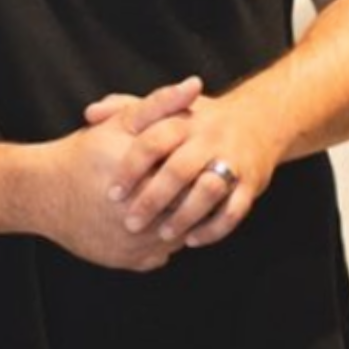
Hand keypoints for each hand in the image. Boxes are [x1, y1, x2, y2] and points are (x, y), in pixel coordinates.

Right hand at [28, 77, 204, 271]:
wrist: (42, 194)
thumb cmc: (83, 154)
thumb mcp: (120, 124)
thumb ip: (160, 104)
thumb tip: (195, 84)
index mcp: (142, 181)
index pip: (193, 178)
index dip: (202, 167)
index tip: (202, 157)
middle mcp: (138, 219)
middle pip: (188, 210)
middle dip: (196, 196)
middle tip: (197, 180)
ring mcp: (134, 245)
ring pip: (179, 236)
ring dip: (186, 221)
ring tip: (183, 200)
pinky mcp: (128, 262)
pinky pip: (162, 254)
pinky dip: (166, 240)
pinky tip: (162, 221)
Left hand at [85, 84, 280, 248]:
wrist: (260, 120)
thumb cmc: (200, 119)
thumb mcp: (166, 108)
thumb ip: (126, 108)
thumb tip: (89, 113)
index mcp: (184, 120)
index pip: (153, 141)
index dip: (131, 168)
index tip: (113, 193)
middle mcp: (209, 138)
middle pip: (179, 169)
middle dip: (153, 199)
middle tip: (130, 223)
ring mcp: (233, 160)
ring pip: (209, 190)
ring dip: (184, 216)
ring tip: (162, 234)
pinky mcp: (251, 183)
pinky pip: (235, 210)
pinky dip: (214, 228)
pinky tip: (192, 240)